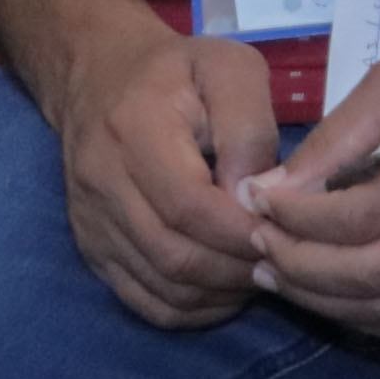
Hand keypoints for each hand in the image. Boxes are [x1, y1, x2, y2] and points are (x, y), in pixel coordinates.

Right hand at [43, 21, 286, 326]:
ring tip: (262, 272)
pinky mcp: (93, 249)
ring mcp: (92, 224)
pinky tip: (227, 289)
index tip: (287, 232)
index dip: (241, 231)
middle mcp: (103, 185)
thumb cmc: (178, 72)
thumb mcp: (229, 71)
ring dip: (220, 293)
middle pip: (173, 256)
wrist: (99, 78)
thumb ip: (248, 128)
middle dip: (238, 269)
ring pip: (160, 287)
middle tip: (285, 260)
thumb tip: (256, 198)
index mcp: (134, 131)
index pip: (187, 206)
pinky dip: (193, 308)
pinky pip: (143, 301)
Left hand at [236, 23, 379, 340]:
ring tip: (284, 278)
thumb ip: (337, 136)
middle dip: (298, 267)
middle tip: (259, 249)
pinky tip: (340, 300)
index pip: (351, 218)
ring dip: (327, 303)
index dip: (292, 219)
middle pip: (366, 274)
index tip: (257, 203)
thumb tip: (274, 188)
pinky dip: (374, 320)